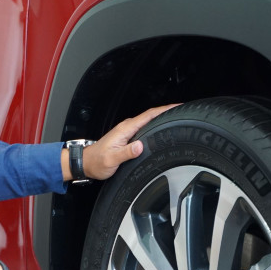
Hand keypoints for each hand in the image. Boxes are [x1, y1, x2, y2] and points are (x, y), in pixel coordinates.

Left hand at [62, 104, 177, 180]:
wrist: (86, 163)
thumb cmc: (97, 162)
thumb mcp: (111, 160)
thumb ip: (126, 153)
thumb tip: (140, 146)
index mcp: (125, 129)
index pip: (148, 115)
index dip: (164, 110)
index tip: (178, 106)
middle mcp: (127, 127)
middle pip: (151, 115)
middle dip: (167, 112)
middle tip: (184, 112)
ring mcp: (127, 131)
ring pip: (148, 121)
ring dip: (162, 118)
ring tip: (177, 119)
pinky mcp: (128, 136)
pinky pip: (145, 128)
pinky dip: (155, 125)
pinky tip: (161, 129)